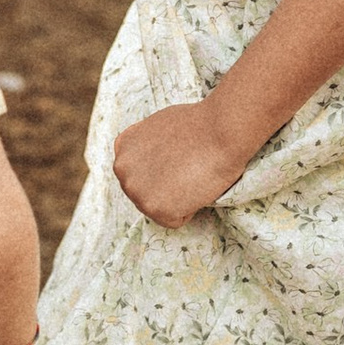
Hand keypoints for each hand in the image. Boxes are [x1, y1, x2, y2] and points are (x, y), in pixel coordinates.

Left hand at [111, 98, 248, 226]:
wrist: (221, 131)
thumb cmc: (200, 124)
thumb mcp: (159, 126)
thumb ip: (147, 145)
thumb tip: (153, 160)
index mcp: (123, 147)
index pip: (140, 172)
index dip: (164, 168)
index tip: (179, 157)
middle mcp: (122, 169)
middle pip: (146, 192)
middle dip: (168, 185)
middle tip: (189, 167)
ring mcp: (136, 191)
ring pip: (159, 208)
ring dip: (178, 198)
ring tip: (193, 174)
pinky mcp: (155, 209)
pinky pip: (175, 220)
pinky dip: (190, 209)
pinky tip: (196, 186)